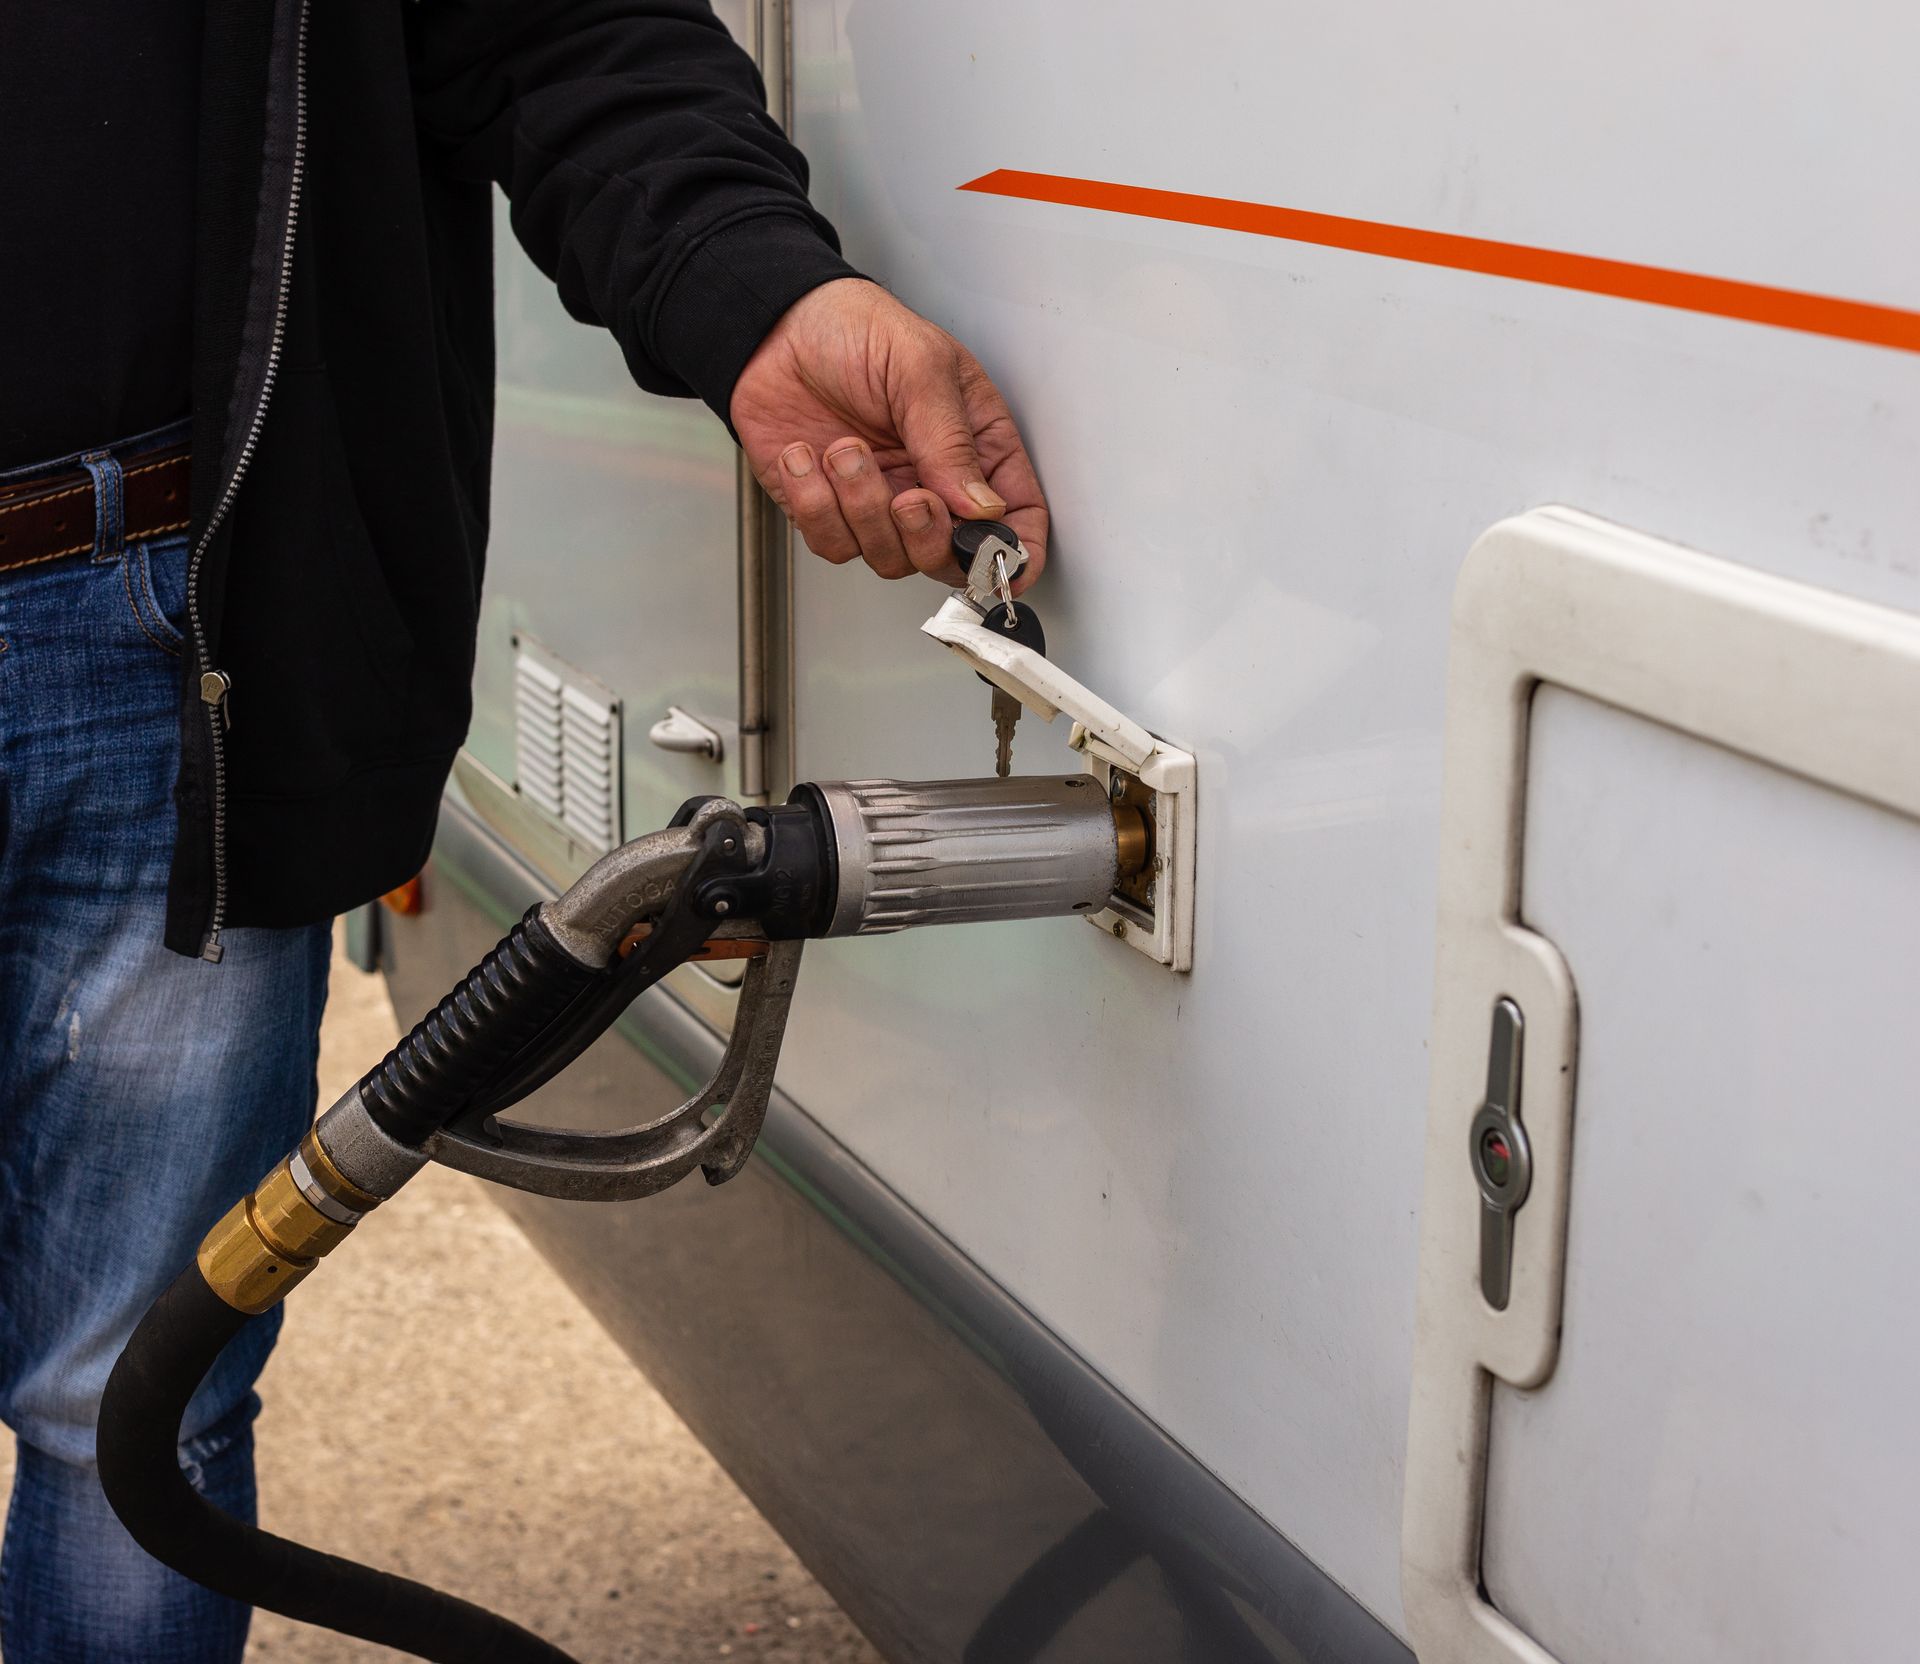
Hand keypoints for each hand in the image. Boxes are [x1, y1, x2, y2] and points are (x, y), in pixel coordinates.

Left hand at [730, 278, 1047, 588]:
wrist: (776, 328)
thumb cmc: (855, 329)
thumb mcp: (920, 367)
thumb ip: (951, 441)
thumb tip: (982, 507)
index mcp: (977, 447)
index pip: (1017, 517)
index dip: (1016, 552)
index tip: (1000, 563)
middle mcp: (933, 484)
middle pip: (951, 558)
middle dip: (927, 537)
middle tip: (907, 497)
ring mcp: (882, 503)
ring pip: (890, 558)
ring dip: (861, 508)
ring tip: (843, 448)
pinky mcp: (829, 512)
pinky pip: (833, 545)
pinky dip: (814, 505)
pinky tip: (807, 456)